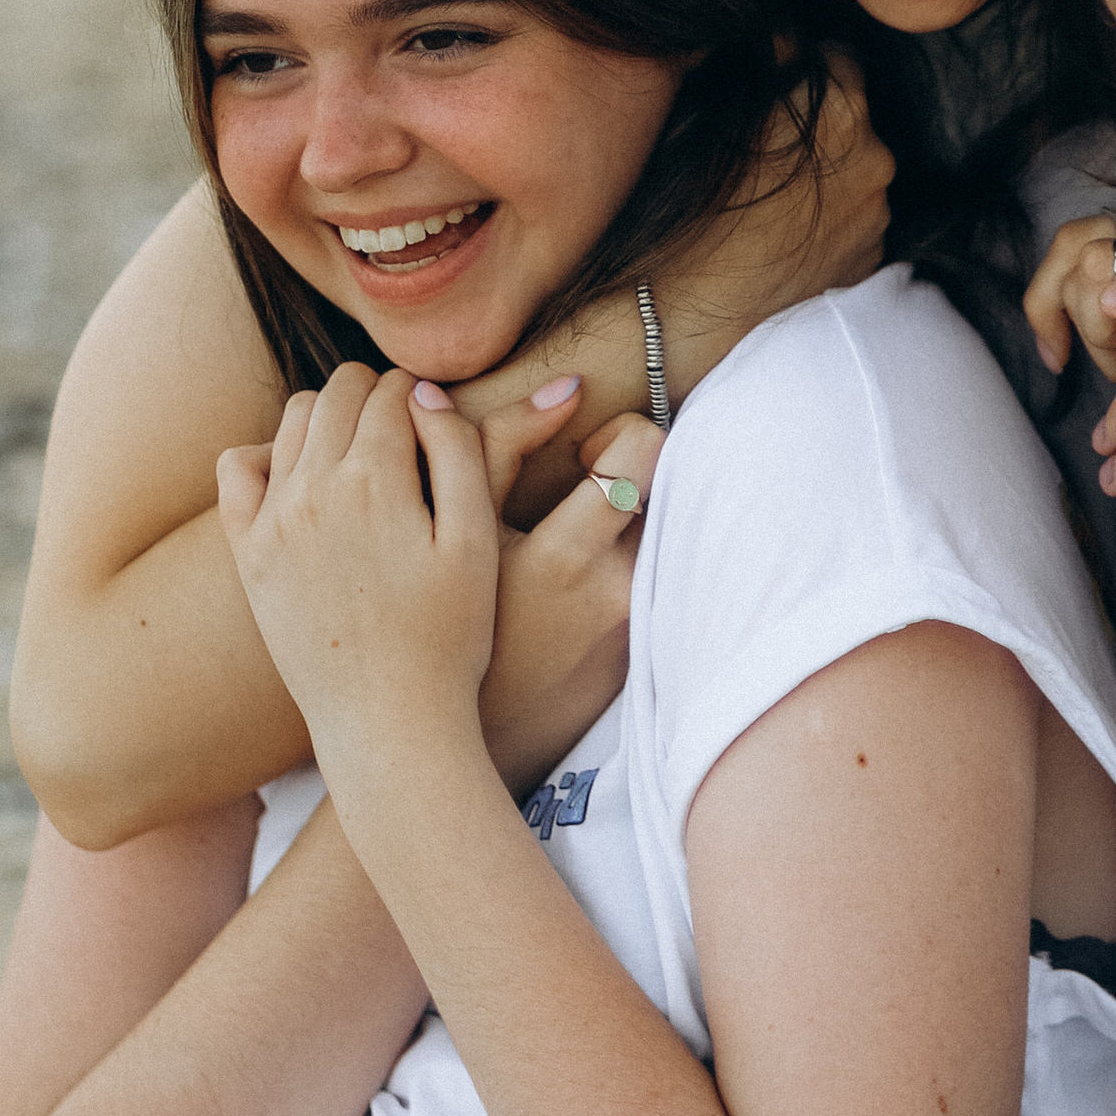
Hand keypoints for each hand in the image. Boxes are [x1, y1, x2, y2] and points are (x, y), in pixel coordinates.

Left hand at [216, 367, 498, 767]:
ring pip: (292, 419)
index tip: (437, 417)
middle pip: (340, 393)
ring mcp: (274, 520)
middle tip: (404, 426)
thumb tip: (423, 390)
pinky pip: (237, 468)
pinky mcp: (249, 554)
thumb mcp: (475, 541)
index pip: (395, 391)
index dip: (423, 395)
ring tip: (361, 448)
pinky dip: (266, 453)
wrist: (387, 723)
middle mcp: (315, 489)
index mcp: (377, 479)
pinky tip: (303, 477)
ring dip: (328, 416)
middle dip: (376, 394)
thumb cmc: (449, 637)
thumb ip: (459, 451)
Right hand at [479, 410, 661, 789]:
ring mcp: (639, 629)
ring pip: (669, 533)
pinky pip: (662, 579)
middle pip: (674, 488)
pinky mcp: (645, 655)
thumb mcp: (459, 525)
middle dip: (637, 478)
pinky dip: (630, 564)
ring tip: (583, 539)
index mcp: (571, 558)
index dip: (618, 439)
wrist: (449, 732)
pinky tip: (581, 584)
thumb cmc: (441, 615)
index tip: (580, 462)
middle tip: (587, 493)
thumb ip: (503, 442)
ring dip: (633, 523)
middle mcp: (621, 594)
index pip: (645, 450)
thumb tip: (569, 384)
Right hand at [646, 47, 894, 394]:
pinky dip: (831, 220)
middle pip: (854, 116)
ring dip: (827, 174)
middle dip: (820, 122)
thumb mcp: (714, 111)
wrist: (685, 312)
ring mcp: (877, 213)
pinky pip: (855, 220)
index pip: (837, 56)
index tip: (776, 83)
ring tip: (771, 200)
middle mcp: (874, 157)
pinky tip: (785, 236)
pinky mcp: (870, 260)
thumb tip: (779, 39)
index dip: (802, 66)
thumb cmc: (686, 205)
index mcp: (840, 107)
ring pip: (856, 172)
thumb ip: (763, 65)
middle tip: (767, 145)